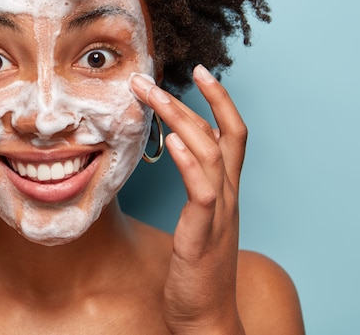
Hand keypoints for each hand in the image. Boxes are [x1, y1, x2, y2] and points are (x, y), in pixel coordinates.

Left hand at [131, 65, 246, 334]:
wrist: (205, 314)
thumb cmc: (197, 267)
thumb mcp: (200, 218)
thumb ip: (195, 185)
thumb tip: (175, 150)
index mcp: (225, 189)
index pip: (231, 133)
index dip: (220, 100)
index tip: (199, 71)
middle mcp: (228, 194)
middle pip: (218, 133)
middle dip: (187, 99)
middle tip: (150, 78)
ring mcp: (219, 213)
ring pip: (209, 153)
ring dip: (181, 119)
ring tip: (151, 95)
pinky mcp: (204, 233)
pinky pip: (203, 191)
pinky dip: (190, 163)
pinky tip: (173, 142)